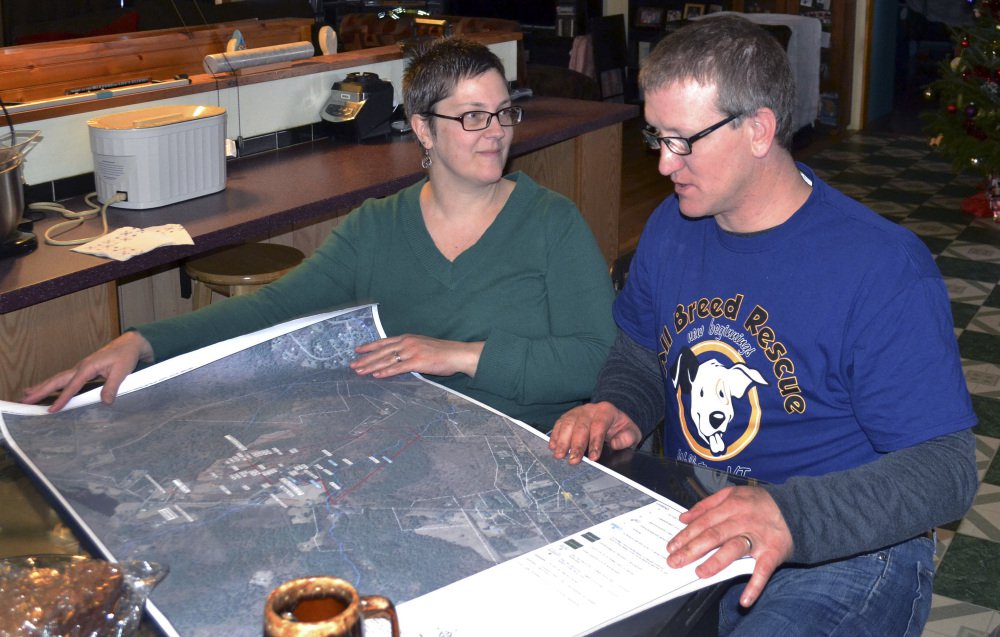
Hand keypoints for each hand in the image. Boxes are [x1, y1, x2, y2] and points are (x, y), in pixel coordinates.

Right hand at [21, 331, 154, 412]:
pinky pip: (65, 379)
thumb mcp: (122, 371)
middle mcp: (81, 367)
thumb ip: (112, 387)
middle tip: (24, 400)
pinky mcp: (83, 370)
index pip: (72, 385)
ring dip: (43, 386)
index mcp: (88, 367)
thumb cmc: (125, 356)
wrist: (130, 344)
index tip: (51, 409)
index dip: (62, 398)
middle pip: (57, 380)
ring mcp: (81, 368)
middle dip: (40, 390)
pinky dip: (53, 384)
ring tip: (27, 394)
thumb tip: (105, 402)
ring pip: (58, 378)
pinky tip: (46, 389)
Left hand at [351, 334, 483, 378]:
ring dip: (371, 366)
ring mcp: (411, 352)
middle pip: (381, 351)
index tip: (357, 350)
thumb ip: (409, 350)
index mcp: (408, 338)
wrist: (458, 354)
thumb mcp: (423, 345)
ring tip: (359, 371)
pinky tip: (376, 375)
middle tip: (352, 364)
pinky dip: (386, 372)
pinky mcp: (417, 362)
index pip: (384, 342)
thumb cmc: (443, 352)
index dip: (370, 346)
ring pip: (386, 360)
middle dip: (365, 359)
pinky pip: (398, 368)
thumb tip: (399, 357)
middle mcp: (407, 343)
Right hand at [549, 401, 641, 463]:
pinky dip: (555, 435)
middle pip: (581, 426)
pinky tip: (553, 446)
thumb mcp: (631, 432)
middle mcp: (590, 409)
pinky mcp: (568, 416)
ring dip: (562, 441)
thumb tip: (615, 443)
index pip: (599, 425)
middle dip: (576, 445)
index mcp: (606, 411)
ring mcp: (577, 411)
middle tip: (573, 460)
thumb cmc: (621, 428)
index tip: (593, 457)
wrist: (613, 418)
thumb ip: (627, 438)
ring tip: (559, 455)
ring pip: (567, 424)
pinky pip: (559, 424)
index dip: (595, 442)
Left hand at [666, 485, 792, 607]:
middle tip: (676, 562)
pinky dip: (755, 585)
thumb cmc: (761, 503)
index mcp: (731, 506)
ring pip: (734, 549)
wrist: (797, 509)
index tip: (672, 547)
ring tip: (700, 573)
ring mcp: (759, 537)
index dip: (686, 535)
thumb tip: (684, 517)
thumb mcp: (733, 494)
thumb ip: (707, 504)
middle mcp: (743, 521)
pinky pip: (763, 570)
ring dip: (716, 562)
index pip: (703, 522)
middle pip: (714, 535)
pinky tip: (744, 599)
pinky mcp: (773, 552)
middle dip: (692, 549)